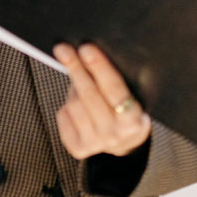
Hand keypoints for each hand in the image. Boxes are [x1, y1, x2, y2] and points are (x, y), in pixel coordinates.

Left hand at [54, 43, 150, 158]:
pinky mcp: (78, 148)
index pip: (113, 88)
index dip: (99, 67)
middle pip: (89, 95)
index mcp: (132, 119)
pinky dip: (66, 104)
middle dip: (76, 68)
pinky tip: (76, 102)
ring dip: (73, 87)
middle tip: (63, 49)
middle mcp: (114, 134)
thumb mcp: (132, 97)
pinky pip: (63, 115)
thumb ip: (115, 81)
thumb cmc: (128, 110)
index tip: (86, 48)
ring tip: (80, 81)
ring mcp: (95, 143)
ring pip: (74, 104)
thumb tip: (88, 55)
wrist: (127, 143)